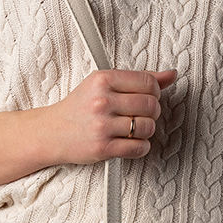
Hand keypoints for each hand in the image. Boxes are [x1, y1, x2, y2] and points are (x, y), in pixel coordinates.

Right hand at [47, 68, 178, 164]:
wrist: (52, 132)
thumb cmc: (79, 107)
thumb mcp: (104, 85)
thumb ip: (138, 79)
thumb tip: (171, 75)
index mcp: (102, 80)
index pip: (148, 82)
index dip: (155, 92)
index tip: (147, 97)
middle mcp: (102, 101)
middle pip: (151, 105)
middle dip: (152, 112)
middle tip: (140, 115)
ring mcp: (102, 126)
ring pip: (148, 127)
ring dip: (146, 131)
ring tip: (133, 130)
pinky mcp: (102, 148)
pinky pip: (139, 148)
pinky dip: (140, 147)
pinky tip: (130, 143)